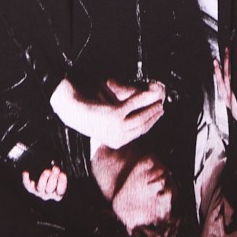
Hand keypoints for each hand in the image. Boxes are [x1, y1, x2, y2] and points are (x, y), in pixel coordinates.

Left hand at [21, 164, 67, 201]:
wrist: (46, 177)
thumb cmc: (54, 176)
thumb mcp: (59, 175)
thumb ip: (59, 172)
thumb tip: (56, 168)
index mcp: (57, 194)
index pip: (60, 191)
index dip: (61, 182)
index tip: (62, 173)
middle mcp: (48, 194)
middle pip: (50, 188)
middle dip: (53, 178)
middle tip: (55, 169)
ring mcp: (39, 192)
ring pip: (40, 187)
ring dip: (44, 178)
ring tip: (47, 171)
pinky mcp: (31, 188)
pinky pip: (28, 185)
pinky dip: (26, 179)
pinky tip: (26, 173)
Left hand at [49, 76, 166, 148]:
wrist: (74, 111)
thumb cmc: (89, 116)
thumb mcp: (105, 126)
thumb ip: (118, 126)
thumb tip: (135, 119)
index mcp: (117, 142)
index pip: (139, 133)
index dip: (150, 124)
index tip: (157, 116)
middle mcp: (118, 138)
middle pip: (142, 127)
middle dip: (154, 117)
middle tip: (162, 108)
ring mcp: (116, 127)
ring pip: (141, 118)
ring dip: (152, 109)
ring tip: (158, 102)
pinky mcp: (114, 115)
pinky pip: (134, 105)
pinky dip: (143, 98)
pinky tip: (149, 93)